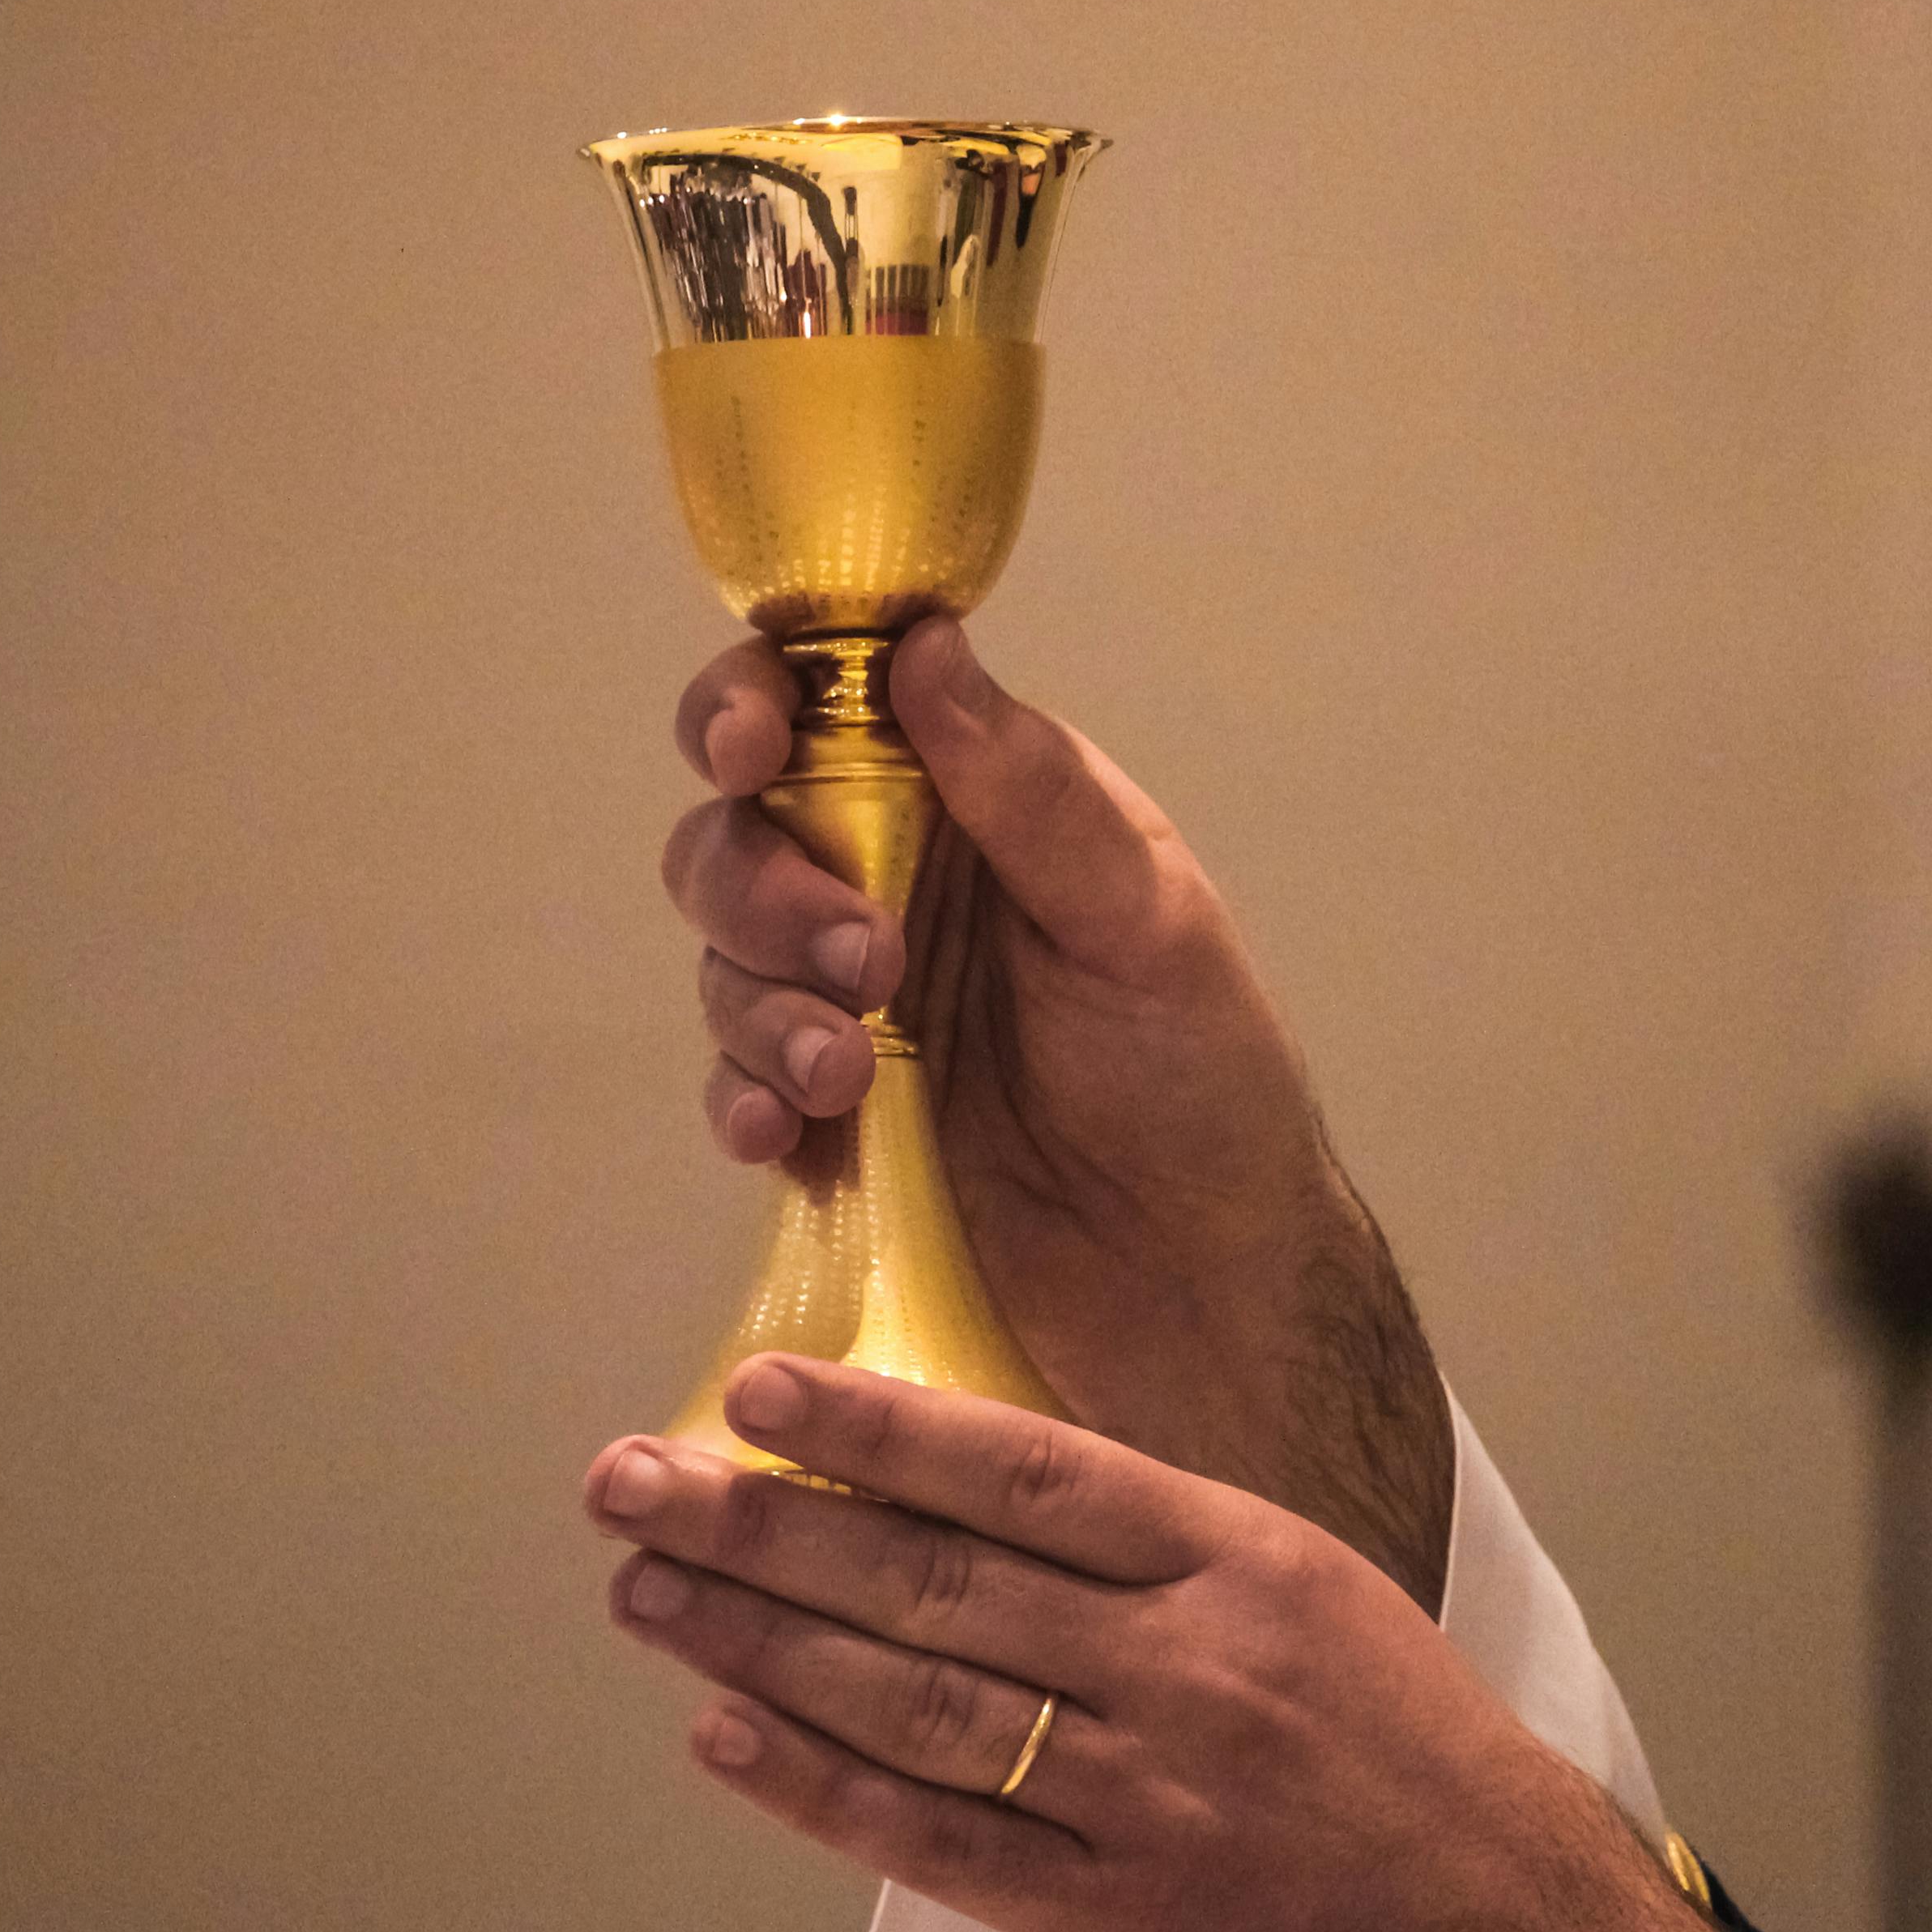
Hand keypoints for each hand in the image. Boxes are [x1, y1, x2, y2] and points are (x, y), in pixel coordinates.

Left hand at [587, 1358, 1833, 1931]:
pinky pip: (933, 1841)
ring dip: (757, 1640)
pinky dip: (816, 1788)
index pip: (1027, 1466)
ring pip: (910, 1697)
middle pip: (935, 1574)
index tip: (763, 1389)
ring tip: (646, 1592)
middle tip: (635, 1481)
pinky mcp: (1120, 1918)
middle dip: (763, 1524)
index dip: (879, 1425)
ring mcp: (1147, 1794)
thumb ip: (1180, 1564)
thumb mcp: (1332, 1621)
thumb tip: (1009, 1500)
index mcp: (1250, 1565)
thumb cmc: (1446, 1797)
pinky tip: (725, 1736)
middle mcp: (1188, 1665)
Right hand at [663, 617, 1450, 1604]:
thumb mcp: (1141, 917)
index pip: (822, 705)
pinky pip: (736, 1086)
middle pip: (738, 830)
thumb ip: (1029, 788)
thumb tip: (925, 645)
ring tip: (851, 1069)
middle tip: (862, 954)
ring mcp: (848, 1006)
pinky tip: (785, 1134)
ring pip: (726, 957)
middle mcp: (894, 887)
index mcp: (971, 803)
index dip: (754, 701)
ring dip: (765, 1001)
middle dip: (762, 881)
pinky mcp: (824, 1121)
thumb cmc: (1205, 1080)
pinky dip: (742, 1098)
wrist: (1204, 1286)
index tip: (750, 742)